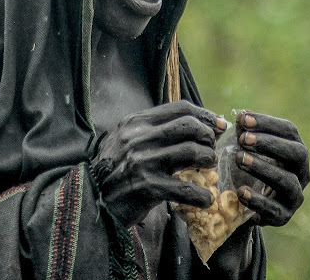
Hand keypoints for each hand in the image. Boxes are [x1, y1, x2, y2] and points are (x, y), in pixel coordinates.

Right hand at [91, 100, 226, 226]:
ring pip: (191, 151)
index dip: (204, 115)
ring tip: (209, 168)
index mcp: (135, 122)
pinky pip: (185, 188)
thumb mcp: (127, 140)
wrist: (92, 200)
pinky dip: (201, 195)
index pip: (179, 108)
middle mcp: (138, 137)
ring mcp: (143, 161)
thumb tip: (194, 123)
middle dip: (208, 136)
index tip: (218, 124)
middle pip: (188, 125)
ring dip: (207, 159)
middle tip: (213, 148)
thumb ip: (153, 129)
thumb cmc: (115, 170)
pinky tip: (206, 199)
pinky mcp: (147, 186)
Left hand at [233, 110, 309, 226]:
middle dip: (269, 144)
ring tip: (239, 160)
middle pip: (296, 153)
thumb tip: (241, 116)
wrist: (240, 205)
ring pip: (287, 181)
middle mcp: (302, 171)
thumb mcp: (244, 148)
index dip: (267, 123)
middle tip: (243, 140)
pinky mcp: (284, 216)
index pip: (289, 131)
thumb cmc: (246, 168)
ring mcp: (295, 195)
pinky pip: (274, 210)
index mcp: (295, 149)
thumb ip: (243, 132)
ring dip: (263, 168)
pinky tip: (240, 191)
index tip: (242, 119)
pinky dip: (257, 200)